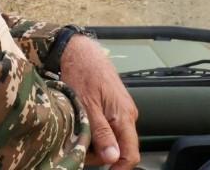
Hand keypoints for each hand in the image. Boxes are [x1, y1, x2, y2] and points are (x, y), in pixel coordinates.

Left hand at [58, 35, 139, 168]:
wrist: (81, 52)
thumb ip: (101, 133)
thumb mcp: (87, 107)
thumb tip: (113, 158)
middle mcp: (128, 115)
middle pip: (121, 149)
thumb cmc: (82, 75)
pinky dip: (96, 132)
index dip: (119, 168)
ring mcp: (122, 110)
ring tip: (78, 133)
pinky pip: (109, 128)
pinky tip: (83, 124)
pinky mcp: (115, 107)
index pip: (131, 154)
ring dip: (96, 144)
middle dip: (101, 156)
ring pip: (113, 139)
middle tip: (78, 149)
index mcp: (124, 116)